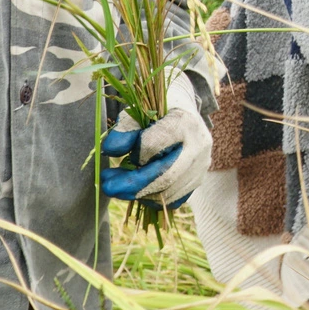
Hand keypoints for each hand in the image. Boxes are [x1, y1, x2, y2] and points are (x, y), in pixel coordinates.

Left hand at [99, 88, 209, 208]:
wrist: (183, 113)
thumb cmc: (157, 111)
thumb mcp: (139, 110)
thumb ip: (125, 128)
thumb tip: (110, 151)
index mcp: (184, 122)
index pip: (154, 145)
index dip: (133, 151)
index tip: (115, 149)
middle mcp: (198, 146)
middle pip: (165, 175)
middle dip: (132, 184)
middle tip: (107, 186)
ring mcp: (201, 166)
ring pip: (169, 192)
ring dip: (138, 194)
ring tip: (117, 185)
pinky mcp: (197, 181)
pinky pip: (174, 200)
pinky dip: (152, 198)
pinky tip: (137, 190)